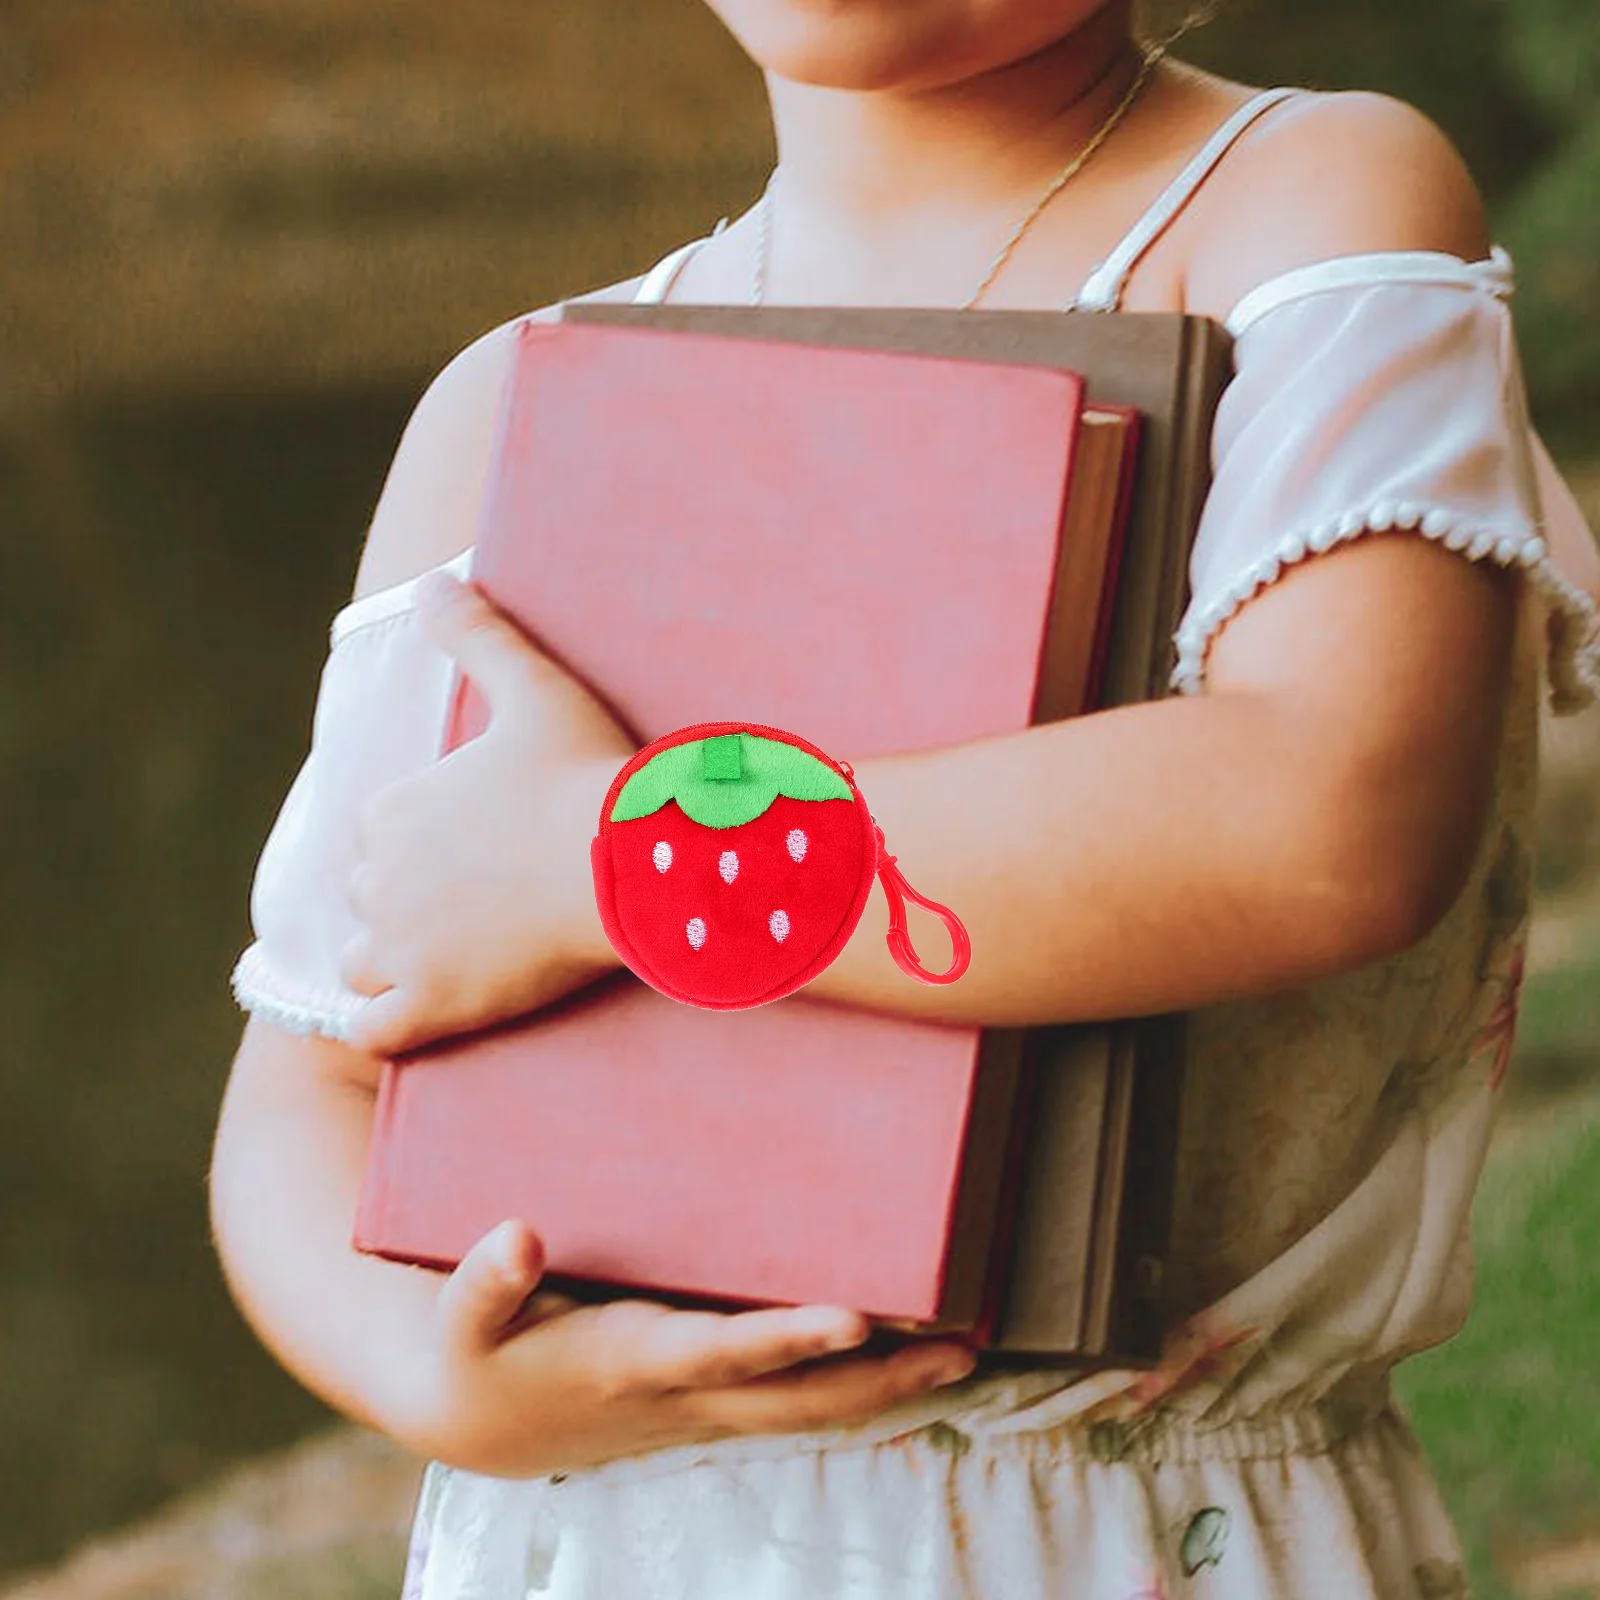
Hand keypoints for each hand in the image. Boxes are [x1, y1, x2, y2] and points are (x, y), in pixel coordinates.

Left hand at [340, 574, 634, 1055]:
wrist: (634, 861)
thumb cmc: (586, 775)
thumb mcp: (534, 688)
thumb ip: (476, 633)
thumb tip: (433, 580)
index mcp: (394, 808)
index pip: (375, 834)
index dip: (418, 843)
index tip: (474, 849)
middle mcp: (378, 879)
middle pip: (367, 898)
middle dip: (405, 902)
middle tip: (477, 905)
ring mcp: (401, 948)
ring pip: (362, 964)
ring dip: (393, 963)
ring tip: (454, 959)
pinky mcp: (432, 1006)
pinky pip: (372, 1032)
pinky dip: (386, 1025)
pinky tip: (424, 1013)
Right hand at [391, 1220, 979, 1478]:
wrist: (480, 1426)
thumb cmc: (476, 1356)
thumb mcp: (461, 1319)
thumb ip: (485, 1280)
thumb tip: (519, 1233)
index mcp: (630, 1364)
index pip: (723, 1352)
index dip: (787, 1338)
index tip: (855, 1316)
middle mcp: (683, 1395)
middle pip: (797, 1398)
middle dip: (880, 1376)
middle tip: (963, 1347)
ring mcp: (704, 1405)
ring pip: (809, 1408)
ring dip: (886, 1384)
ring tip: (964, 1350)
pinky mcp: (709, 1399)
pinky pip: (793, 1399)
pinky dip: (851, 1381)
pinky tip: (899, 1352)